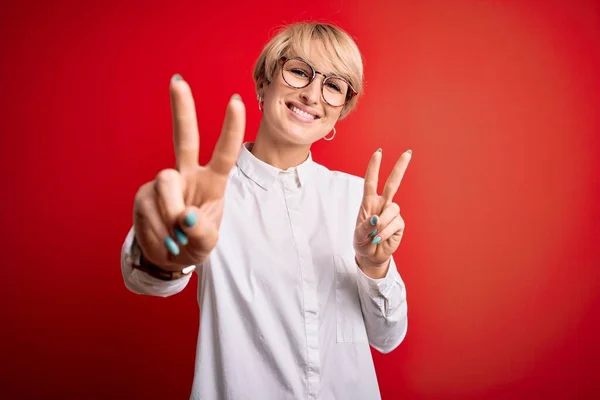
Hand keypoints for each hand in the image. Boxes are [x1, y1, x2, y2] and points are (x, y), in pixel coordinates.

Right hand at [132, 75, 245, 270]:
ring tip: (176, 241)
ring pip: (165, 186)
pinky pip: (149, 211)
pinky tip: (163, 241)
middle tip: (178, 81)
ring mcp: (164, 183)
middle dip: (182, 110)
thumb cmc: (195, 242)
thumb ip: (201, 233)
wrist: (169, 257)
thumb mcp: (206, 244)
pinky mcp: (144, 195)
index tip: (236, 101)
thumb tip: (186, 218)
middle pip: (184, 139)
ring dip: (171, 219)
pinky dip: (158, 233)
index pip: (225, 154)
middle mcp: (188, 175)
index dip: (231, 130)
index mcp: (212, 182)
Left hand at [353, 149, 411, 274]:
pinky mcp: (399, 224)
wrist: (371, 256)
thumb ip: (365, 226)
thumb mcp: (358, 235)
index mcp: (369, 202)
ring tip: (373, 236)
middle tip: (408, 153)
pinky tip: (379, 239)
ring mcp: (392, 214)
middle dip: (400, 168)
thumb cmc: (362, 242)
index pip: (371, 182)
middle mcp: (382, 205)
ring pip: (391, 210)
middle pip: (392, 183)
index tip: (378, 153)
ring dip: (381, 225)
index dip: (374, 167)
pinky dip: (385, 233)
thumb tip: (376, 219)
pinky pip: (394, 224)